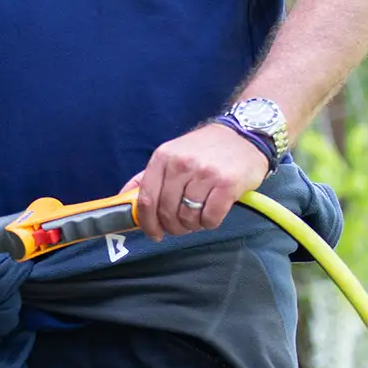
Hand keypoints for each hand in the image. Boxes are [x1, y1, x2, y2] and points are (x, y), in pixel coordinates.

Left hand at [127, 122, 270, 241]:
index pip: (145, 200)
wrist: (244, 134)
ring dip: (192, 225)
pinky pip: (210, 217)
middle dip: (173, 227)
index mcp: (163, 158)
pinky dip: (209, 223)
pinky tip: (212, 213)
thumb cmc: (204, 149)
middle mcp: (182, 164)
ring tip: (198, 217)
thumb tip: (123, 200)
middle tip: (181, 227)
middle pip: (166, 212)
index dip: (147, 223)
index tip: (154, 233)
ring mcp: (205, 173)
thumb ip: (148, 177)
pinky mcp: (227, 184)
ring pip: (188, 217)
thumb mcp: (171, 154)